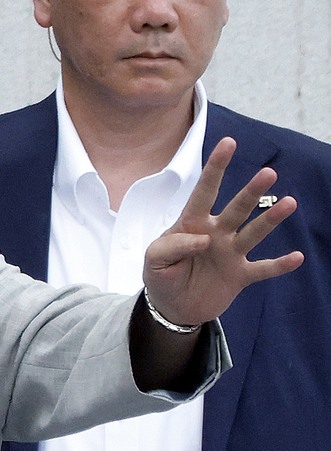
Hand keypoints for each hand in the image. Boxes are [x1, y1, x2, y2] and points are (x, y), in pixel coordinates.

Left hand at [143, 137, 303, 325]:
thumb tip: (202, 239)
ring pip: (254, 232)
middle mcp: (216, 233)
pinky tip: (296, 257)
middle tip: (268, 173)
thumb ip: (172, 245)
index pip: (204, 191)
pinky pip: (264, 268)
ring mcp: (231, 253)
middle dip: (251, 192)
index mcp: (192, 224)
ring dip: (271, 219)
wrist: (173, 307)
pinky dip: (279, 265)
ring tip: (289, 203)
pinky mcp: (241, 275)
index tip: (228, 143)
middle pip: (237, 208)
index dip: (215, 168)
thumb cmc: (161, 275)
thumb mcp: (154, 260)